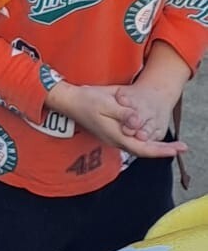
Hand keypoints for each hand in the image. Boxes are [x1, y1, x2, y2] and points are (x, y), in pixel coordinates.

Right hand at [48, 81, 184, 159]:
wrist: (68, 101)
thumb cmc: (86, 100)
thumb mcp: (106, 102)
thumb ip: (123, 113)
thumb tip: (137, 121)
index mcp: (115, 134)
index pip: (143, 148)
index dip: (161, 150)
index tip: (177, 150)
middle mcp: (115, 140)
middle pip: (143, 150)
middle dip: (163, 150)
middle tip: (182, 148)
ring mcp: (113, 137)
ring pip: (138, 146)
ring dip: (155, 146)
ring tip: (172, 145)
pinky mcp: (111, 133)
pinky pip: (132, 141)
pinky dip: (145, 141)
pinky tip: (151, 137)